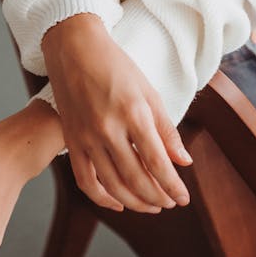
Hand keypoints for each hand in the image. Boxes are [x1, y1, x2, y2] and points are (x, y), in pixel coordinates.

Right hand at [42, 15, 192, 214]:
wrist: (74, 50)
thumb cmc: (116, 67)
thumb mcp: (148, 92)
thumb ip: (166, 129)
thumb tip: (183, 161)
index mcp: (133, 113)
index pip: (157, 162)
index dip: (172, 185)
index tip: (183, 198)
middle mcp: (108, 129)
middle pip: (136, 178)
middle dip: (156, 197)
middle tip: (169, 203)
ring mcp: (87, 137)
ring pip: (112, 185)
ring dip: (134, 202)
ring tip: (151, 206)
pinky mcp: (71, 141)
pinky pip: (85, 180)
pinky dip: (102, 198)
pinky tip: (118, 203)